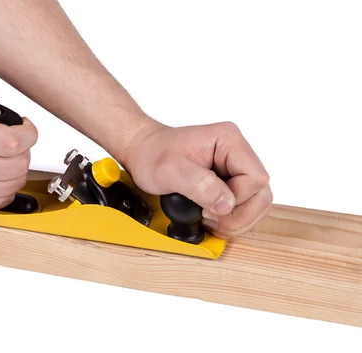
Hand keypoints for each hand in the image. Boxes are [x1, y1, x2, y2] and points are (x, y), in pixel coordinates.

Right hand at [0, 61, 37, 214]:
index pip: (11, 141)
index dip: (28, 134)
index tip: (25, 128)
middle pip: (17, 164)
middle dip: (24, 151)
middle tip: (15, 142)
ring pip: (14, 183)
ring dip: (17, 169)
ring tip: (6, 157)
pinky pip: (4, 198)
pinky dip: (7, 186)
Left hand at [124, 119, 271, 238]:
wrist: (142, 152)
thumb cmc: (152, 154)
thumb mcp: (169, 170)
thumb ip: (199, 185)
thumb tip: (226, 204)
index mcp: (229, 141)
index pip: (255, 179)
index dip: (236, 200)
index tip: (209, 207)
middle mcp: (237, 153)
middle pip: (261, 194)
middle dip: (239, 215)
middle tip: (209, 218)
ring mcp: (235, 168)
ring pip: (256, 204)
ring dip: (235, 220)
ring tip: (207, 218)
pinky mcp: (230, 182)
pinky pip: (244, 206)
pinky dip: (230, 219)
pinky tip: (210, 218)